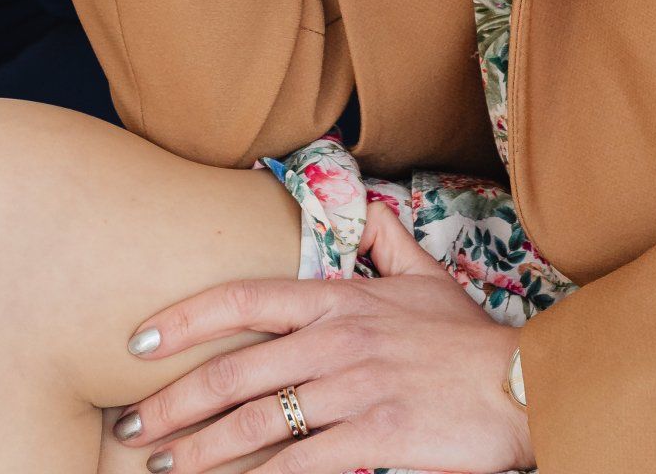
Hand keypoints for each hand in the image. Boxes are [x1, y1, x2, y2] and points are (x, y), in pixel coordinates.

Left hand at [119, 223, 530, 473]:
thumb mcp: (425, 276)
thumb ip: (385, 241)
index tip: (138, 343)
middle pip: (235, 369)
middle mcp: (335, 339)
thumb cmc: (467, 337)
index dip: (185, 320)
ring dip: (204, 447)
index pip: (243, 299)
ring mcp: (353, 388)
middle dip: (175, 401)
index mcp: (338, 297)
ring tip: (165, 465)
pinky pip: (302, 462)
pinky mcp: (375, 434)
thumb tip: (365, 208)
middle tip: (133, 426)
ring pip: (258, 421)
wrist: (521, 383)